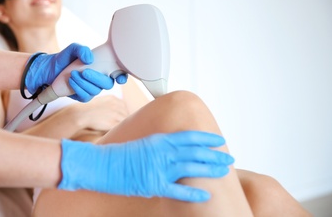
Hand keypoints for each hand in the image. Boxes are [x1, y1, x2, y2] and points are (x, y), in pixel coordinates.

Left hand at [25, 43, 126, 101]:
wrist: (50, 70)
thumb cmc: (65, 58)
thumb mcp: (72, 49)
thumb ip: (81, 50)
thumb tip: (89, 59)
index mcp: (103, 67)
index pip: (119, 73)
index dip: (123, 77)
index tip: (119, 78)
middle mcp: (100, 79)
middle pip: (108, 84)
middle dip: (97, 79)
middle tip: (84, 72)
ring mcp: (92, 88)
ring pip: (96, 91)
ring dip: (84, 83)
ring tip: (73, 74)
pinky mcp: (83, 96)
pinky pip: (86, 97)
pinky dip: (78, 89)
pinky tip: (71, 82)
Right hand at [58, 131, 233, 201]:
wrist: (102, 164)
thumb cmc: (121, 155)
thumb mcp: (144, 144)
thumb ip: (162, 145)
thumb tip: (176, 149)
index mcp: (160, 139)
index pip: (190, 136)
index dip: (207, 138)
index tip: (219, 140)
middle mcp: (163, 152)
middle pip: (196, 152)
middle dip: (215, 155)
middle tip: (229, 159)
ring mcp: (160, 168)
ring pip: (192, 168)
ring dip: (210, 169)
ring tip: (224, 172)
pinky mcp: (154, 184)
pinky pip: (178, 190)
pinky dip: (194, 193)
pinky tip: (207, 194)